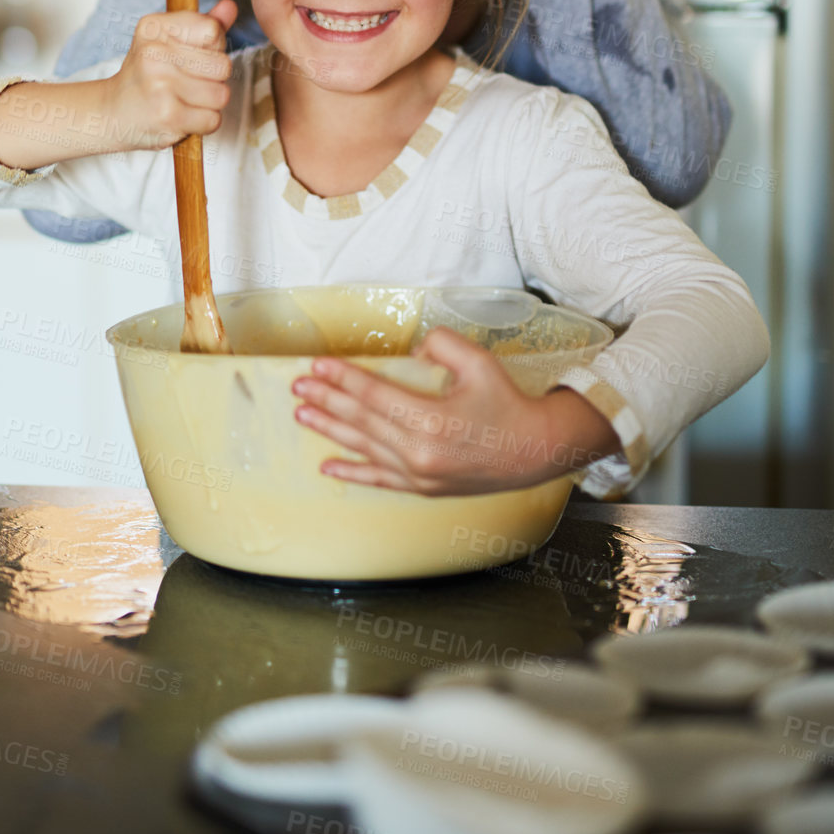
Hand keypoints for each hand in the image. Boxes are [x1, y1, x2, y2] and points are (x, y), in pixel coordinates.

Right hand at [104, 0, 238, 150]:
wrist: (113, 114)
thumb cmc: (146, 76)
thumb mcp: (168, 41)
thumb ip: (203, 24)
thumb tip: (230, 6)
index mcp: (154, 27)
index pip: (213, 30)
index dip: (212, 48)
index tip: (190, 56)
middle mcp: (153, 52)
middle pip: (223, 65)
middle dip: (214, 79)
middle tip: (188, 83)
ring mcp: (159, 85)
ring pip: (221, 95)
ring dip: (209, 104)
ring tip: (184, 100)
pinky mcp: (167, 116)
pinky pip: (213, 120)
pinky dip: (202, 123)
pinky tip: (181, 117)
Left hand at [292, 326, 619, 494]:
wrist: (535, 451)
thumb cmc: (507, 403)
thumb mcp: (479, 362)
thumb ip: (442, 346)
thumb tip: (411, 353)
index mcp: (431, 420)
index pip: (374, 395)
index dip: (343, 378)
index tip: (317, 366)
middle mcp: (419, 452)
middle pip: (361, 421)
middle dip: (327, 400)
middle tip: (298, 386)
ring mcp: (418, 475)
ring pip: (363, 449)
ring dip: (330, 430)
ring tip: (302, 414)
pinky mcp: (422, 488)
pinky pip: (378, 480)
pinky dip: (351, 472)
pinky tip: (327, 466)